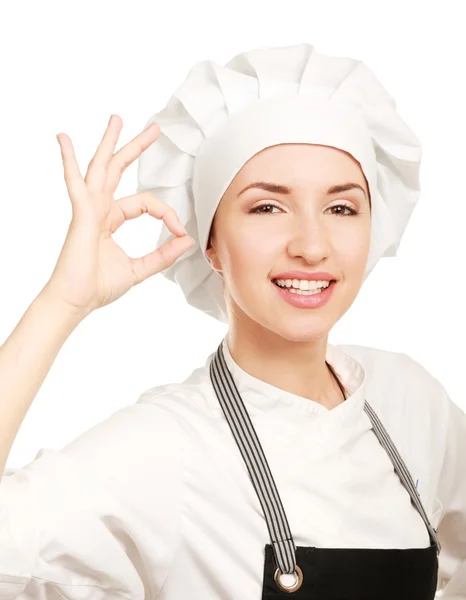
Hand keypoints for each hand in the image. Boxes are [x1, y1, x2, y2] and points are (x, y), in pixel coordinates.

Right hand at [43, 115, 193, 317]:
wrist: (76, 301)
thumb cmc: (98, 286)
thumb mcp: (140, 269)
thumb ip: (163, 255)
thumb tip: (187, 241)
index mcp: (111, 220)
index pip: (146, 203)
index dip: (166, 213)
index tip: (180, 230)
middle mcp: (99, 209)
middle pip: (119, 170)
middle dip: (136, 148)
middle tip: (153, 129)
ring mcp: (88, 209)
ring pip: (101, 168)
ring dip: (109, 143)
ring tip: (117, 119)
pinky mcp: (80, 214)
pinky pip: (75, 182)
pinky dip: (68, 160)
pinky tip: (62, 138)